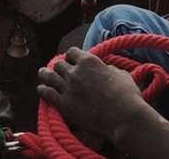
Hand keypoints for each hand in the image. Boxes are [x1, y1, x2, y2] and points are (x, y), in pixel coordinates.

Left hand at [37, 47, 159, 142]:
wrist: (123, 117)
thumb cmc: (127, 96)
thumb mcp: (122, 75)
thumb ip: (110, 69)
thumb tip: (107, 68)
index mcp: (89, 61)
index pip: (72, 52)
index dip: (70, 56)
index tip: (70, 60)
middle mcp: (75, 72)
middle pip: (59, 64)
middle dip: (58, 66)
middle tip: (57, 70)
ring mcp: (67, 88)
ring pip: (49, 76)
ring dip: (45, 74)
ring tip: (42, 74)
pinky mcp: (63, 104)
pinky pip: (47, 93)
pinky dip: (42, 90)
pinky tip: (41, 89)